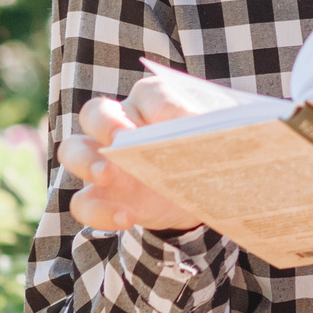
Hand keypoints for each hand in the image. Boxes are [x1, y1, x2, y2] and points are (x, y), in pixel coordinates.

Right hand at [56, 69, 237, 234]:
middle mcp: (119, 123)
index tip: (187, 122)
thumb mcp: (222, 140)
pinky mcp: (101, 196)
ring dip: (87, 161)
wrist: (202, 190)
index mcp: (153, 100)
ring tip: (108, 174)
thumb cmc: (210, 151)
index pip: (151, 94)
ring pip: (73, 149)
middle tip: (123, 138)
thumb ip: (224, 135)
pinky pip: (82, 201)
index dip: (166, 106)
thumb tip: (238, 137)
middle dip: (106, 122)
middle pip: (95, 112)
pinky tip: (125, 218)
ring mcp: (103, 160)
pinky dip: (100, 211)